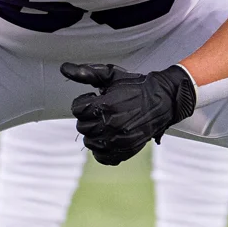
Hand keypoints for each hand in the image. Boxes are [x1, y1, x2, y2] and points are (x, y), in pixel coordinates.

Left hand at [61, 62, 195, 164]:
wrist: (162, 100)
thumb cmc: (136, 87)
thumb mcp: (112, 75)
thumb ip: (87, 73)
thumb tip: (65, 68)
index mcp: (106, 105)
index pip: (77, 109)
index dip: (83, 103)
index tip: (94, 99)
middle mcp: (112, 124)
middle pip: (82, 127)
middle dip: (88, 118)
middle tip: (101, 111)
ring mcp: (119, 140)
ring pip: (90, 142)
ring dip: (94, 133)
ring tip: (106, 123)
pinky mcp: (126, 150)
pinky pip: (103, 157)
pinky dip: (102, 150)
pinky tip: (109, 137)